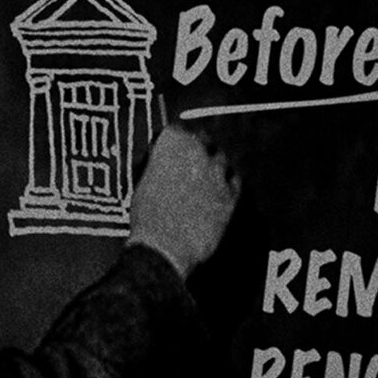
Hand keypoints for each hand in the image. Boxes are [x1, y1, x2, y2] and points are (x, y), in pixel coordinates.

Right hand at [127, 123, 237, 278]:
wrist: (165, 247)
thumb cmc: (148, 217)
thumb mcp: (142, 181)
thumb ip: (158, 164)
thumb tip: (163, 163)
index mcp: (173, 143)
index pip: (177, 129)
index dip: (173, 140)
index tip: (170, 147)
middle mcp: (199, 153)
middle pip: (203, 140)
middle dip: (196, 148)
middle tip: (187, 161)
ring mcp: (218, 174)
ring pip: (221, 160)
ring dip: (212, 165)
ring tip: (203, 177)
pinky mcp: (232, 196)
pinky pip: (234, 181)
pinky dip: (226, 183)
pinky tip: (217, 191)